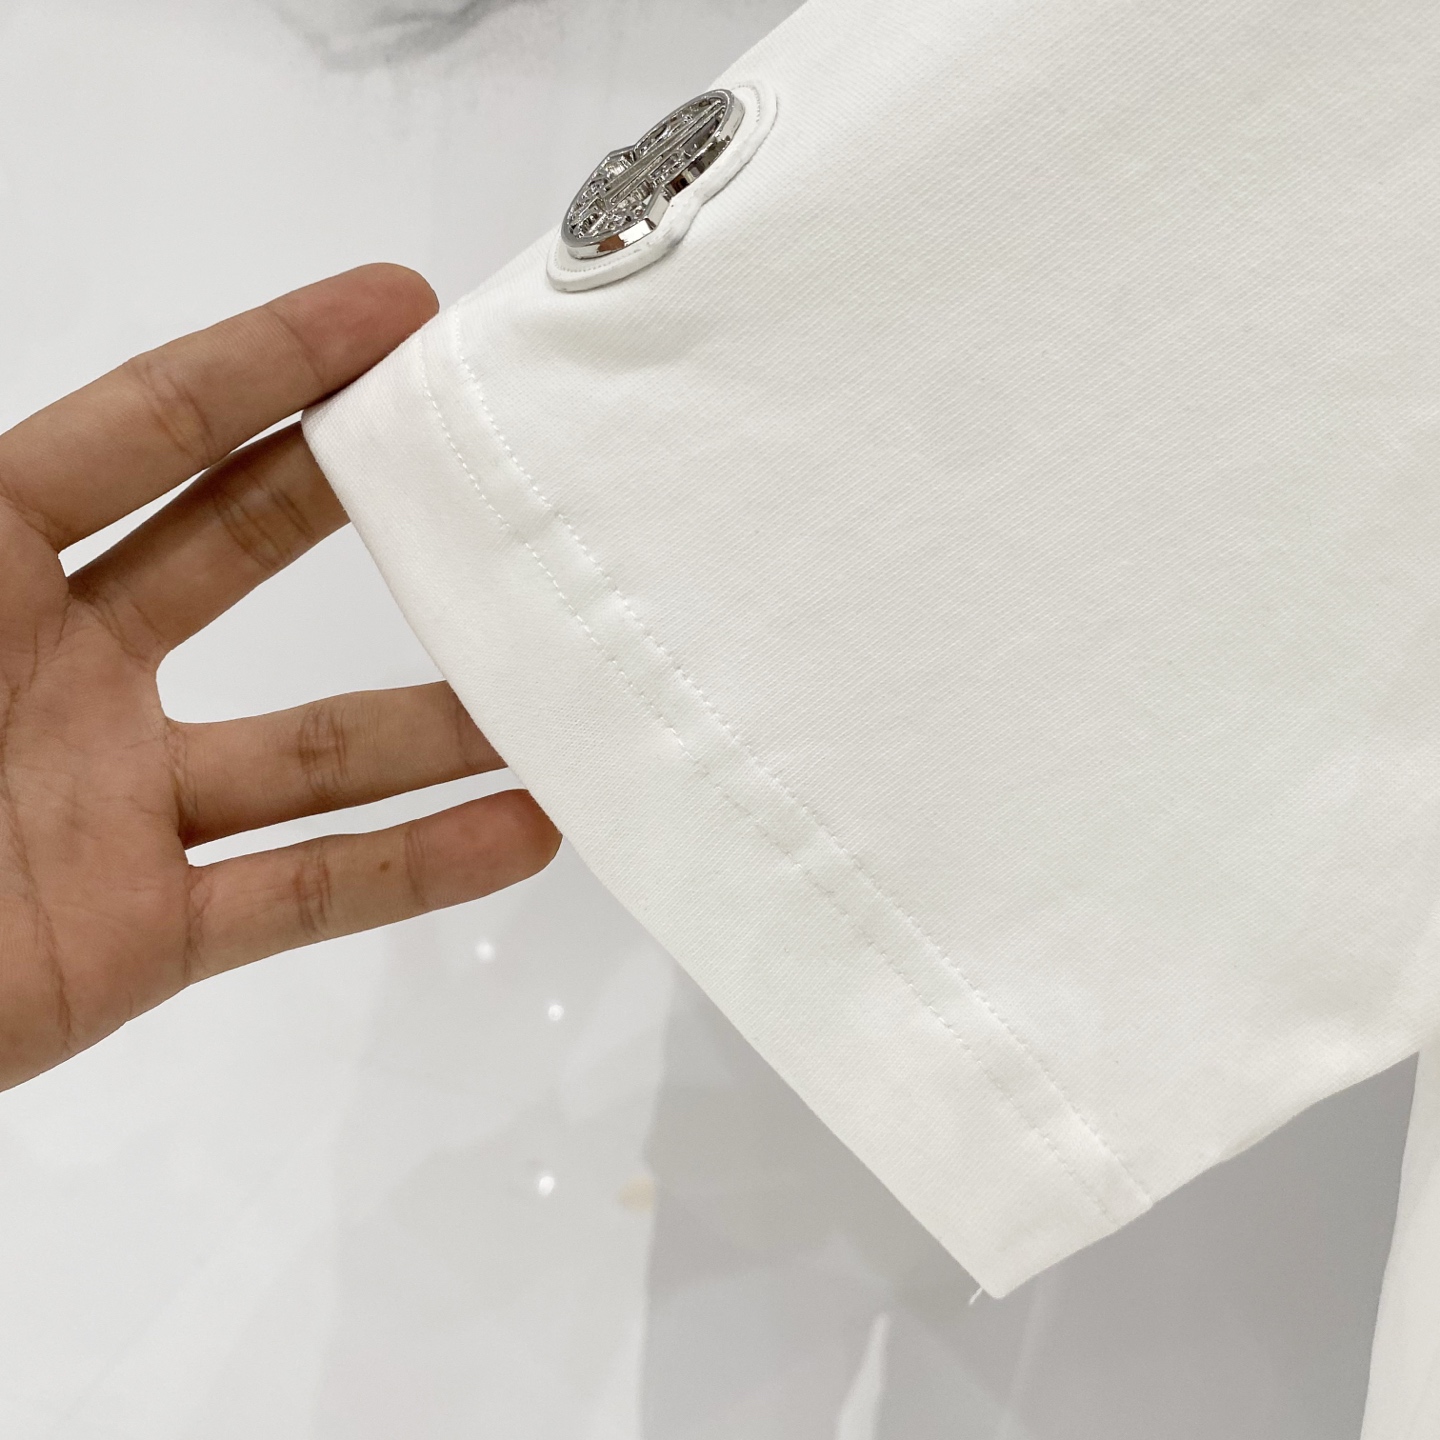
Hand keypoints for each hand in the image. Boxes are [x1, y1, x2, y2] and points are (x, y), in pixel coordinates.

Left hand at [0, 265, 560, 1090]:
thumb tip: (23, 442)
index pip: (143, 434)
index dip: (270, 362)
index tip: (392, 315)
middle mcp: (63, 670)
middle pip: (242, 553)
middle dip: (359, 486)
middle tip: (482, 448)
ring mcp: (115, 804)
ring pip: (311, 747)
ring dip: (439, 715)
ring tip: (549, 674)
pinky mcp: (142, 935)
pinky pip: (305, 890)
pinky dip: (420, 865)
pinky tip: (521, 831)